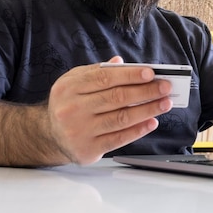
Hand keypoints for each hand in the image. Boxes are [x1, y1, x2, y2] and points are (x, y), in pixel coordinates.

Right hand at [47, 56, 172, 164]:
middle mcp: (72, 109)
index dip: (130, 75)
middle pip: (116, 98)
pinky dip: (139, 130)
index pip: (105, 78)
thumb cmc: (69, 103)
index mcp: (69, 87)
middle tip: (165, 87)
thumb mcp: (75, 82)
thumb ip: (98, 71)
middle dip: (146, 91)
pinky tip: (152, 121)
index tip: (151, 73)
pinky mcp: (88, 149)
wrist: (48, 135)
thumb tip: (121, 63)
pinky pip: (119, 139)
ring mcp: (79, 131)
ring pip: (121, 118)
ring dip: (148, 109)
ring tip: (164, 103)